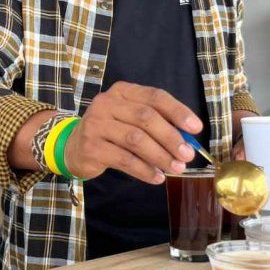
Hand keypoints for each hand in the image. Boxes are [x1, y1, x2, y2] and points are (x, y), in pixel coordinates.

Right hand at [62, 82, 200, 183]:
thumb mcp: (130, 119)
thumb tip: (188, 140)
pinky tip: (157, 177)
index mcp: (122, 91)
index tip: (196, 128)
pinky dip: (144, 170)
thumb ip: (156, 123)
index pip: (155, 96)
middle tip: (187, 155)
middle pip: (146, 117)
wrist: (73, 146)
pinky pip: (124, 159)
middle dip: (171, 137)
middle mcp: (107, 103)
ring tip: (176, 168)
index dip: (178, 111)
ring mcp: (96, 124)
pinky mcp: (91, 147)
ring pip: (136, 139)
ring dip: (160, 156)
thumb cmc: (110, 132)